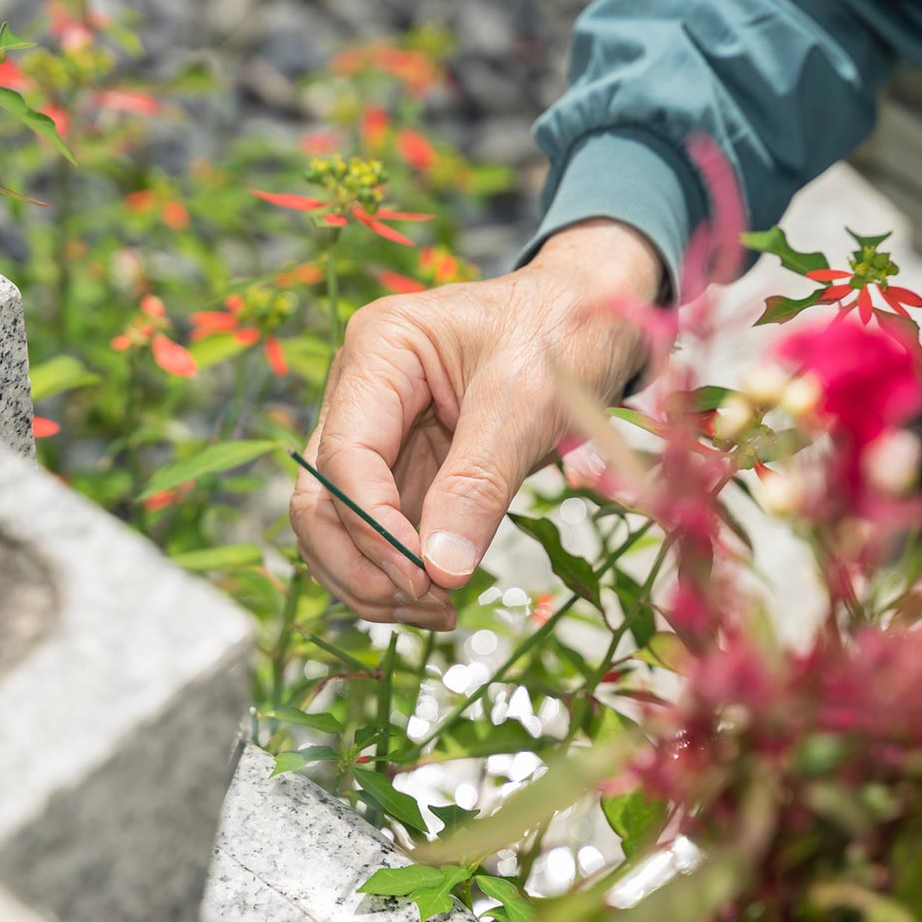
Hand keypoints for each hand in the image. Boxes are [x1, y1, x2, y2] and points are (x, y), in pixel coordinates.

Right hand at [289, 219, 663, 628]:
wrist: (600, 308)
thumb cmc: (568, 329)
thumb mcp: (528, 402)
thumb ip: (478, 483)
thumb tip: (439, 572)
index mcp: (377, 350)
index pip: (344, 457)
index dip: (373, 529)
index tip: (424, 580)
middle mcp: (362, 391)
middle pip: (320, 498)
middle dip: (361, 564)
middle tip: (427, 606)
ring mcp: (381, 431)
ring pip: (340, 525)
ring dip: (376, 579)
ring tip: (440, 612)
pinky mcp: (408, 465)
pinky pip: (383, 531)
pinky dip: (402, 572)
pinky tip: (445, 596)